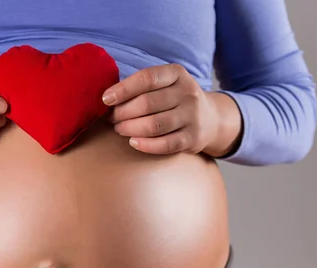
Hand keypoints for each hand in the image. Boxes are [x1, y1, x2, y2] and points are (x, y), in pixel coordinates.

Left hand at [102, 64, 223, 155]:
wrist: (211, 118)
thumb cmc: (175, 99)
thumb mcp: (165, 83)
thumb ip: (141, 86)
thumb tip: (107, 98)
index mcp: (177, 74)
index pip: (147, 78)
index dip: (123, 89)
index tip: (105, 99)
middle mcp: (187, 93)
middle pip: (147, 104)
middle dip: (123, 113)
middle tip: (111, 118)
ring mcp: (192, 116)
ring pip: (154, 125)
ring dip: (130, 129)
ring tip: (119, 129)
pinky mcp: (192, 138)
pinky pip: (164, 144)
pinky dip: (145, 145)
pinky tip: (133, 142)